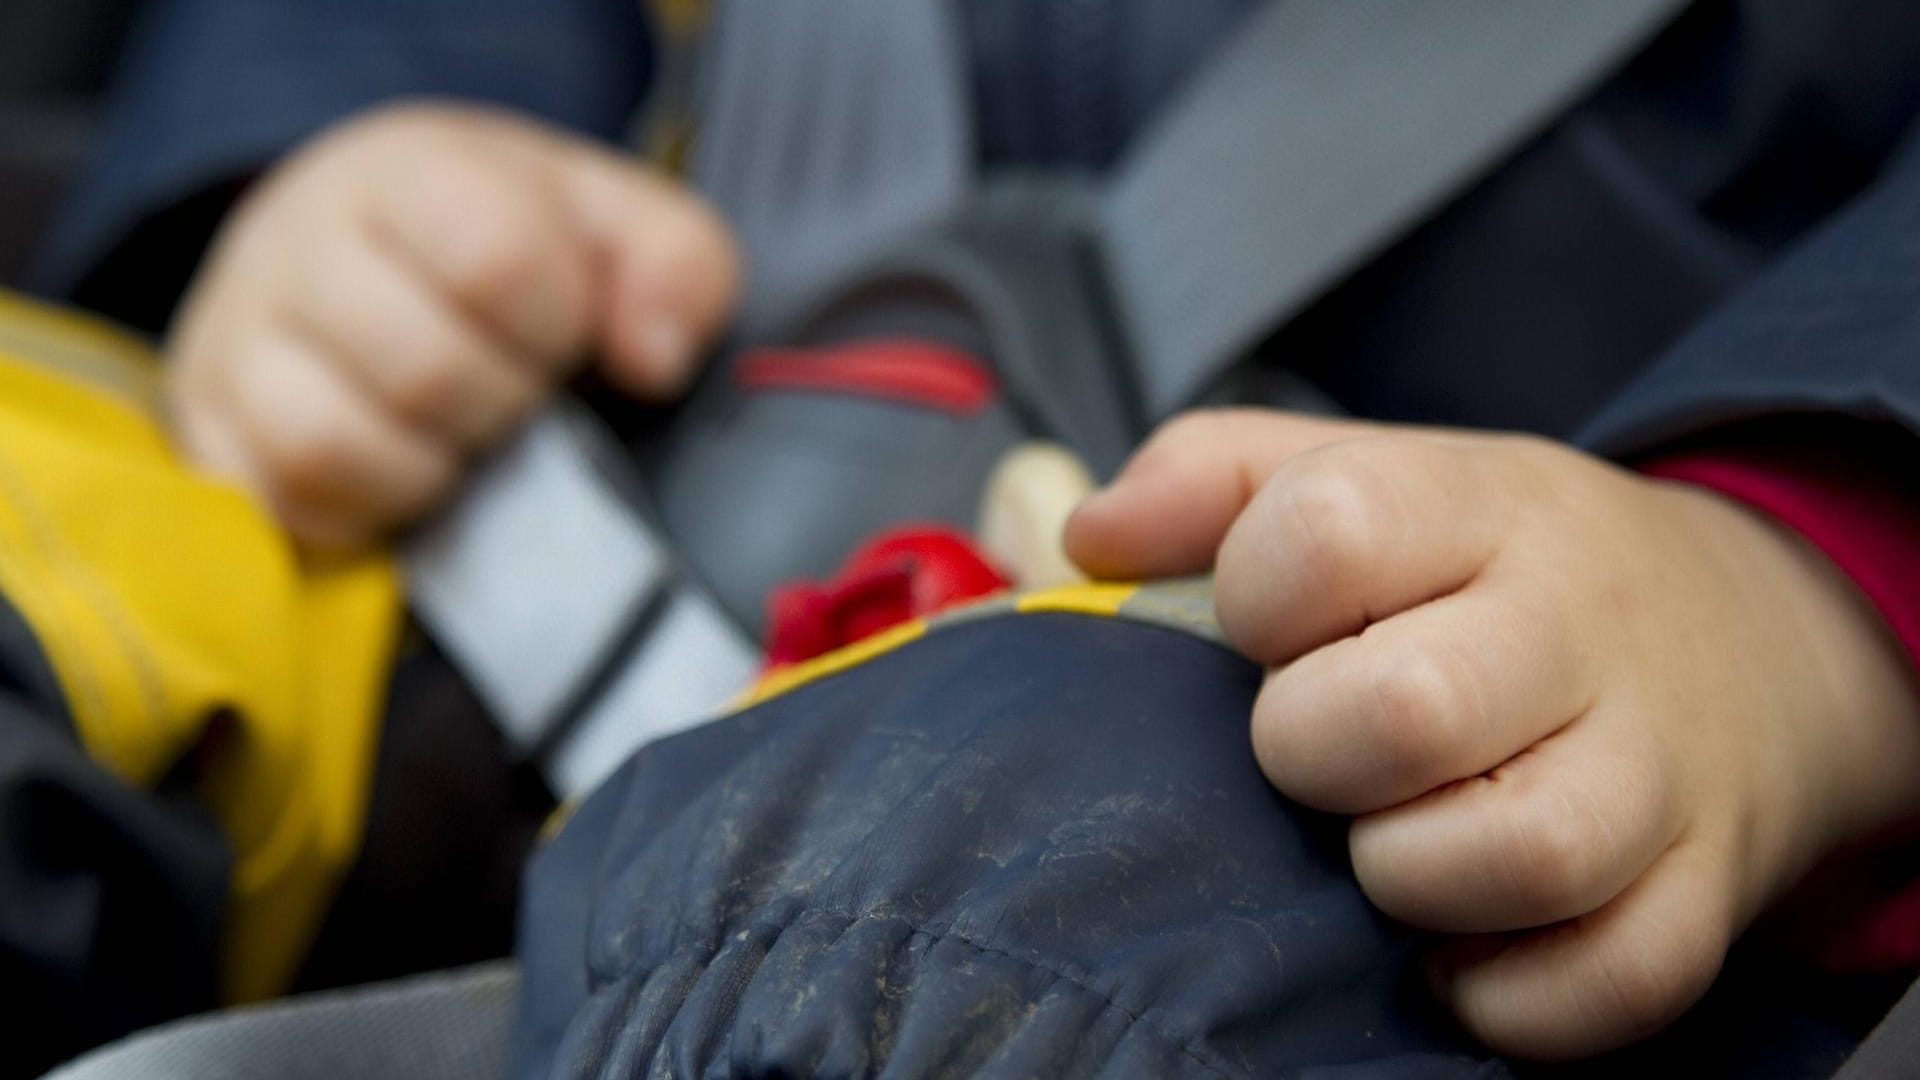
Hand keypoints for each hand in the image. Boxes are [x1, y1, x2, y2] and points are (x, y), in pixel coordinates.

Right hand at [167, 101, 739, 551]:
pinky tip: (398, 482)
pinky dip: (357, 519)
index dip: (557, 325)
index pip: (498, 259)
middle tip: (516, 398)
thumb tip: (656, 361)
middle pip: (423, 370)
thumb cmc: (509, 245)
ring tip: (457, 445)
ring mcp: (236, 344)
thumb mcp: (618, 226)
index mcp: (413, 174)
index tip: (563, 333)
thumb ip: (677, 270)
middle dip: (501, 407)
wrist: (366, 250)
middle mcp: (298, 246)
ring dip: (425, 473)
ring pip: (329, 448)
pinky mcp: (208, 438)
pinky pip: (279, 511)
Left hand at [1066, 409, 1919, 1057]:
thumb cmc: (1497, 570)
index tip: (1260, 628)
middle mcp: (1579, 625)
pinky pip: (1615, 977)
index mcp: (1480, 506)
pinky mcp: (1705, 886)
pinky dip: (1512, 994)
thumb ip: (1213, 478)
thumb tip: (1086, 535)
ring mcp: (1658, 762)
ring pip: (1526, 851)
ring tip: (1382, 847)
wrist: (1751, 635)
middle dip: (1310, 749)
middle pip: (1410, 706)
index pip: (1334, 524)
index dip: (1253, 594)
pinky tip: (1454, 951)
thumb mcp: (1379, 475)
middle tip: (1309, 752)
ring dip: (1410, 875)